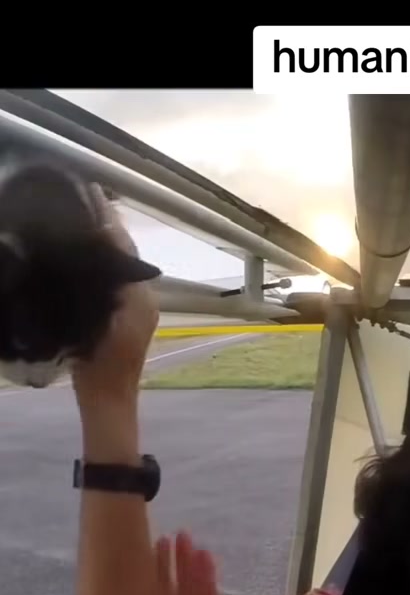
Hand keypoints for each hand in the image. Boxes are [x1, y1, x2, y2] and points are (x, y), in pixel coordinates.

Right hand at [71, 188, 158, 413]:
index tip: (89, 195)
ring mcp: (140, 307)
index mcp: (139, 294)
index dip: (107, 220)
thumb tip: (103, 238)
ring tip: (80, 223)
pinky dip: (105, 266)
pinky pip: (120, 281)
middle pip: (125, 252)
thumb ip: (106, 281)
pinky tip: (86, 260)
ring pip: (122, 266)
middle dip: (106, 228)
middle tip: (80, 203)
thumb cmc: (102, 364)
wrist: (109, 399)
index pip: (124, 246)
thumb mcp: (96, 320)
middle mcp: (145, 295)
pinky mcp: (132, 318)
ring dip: (104, 246)